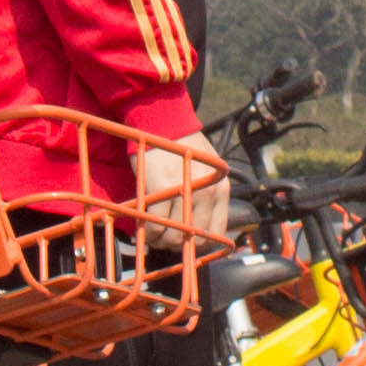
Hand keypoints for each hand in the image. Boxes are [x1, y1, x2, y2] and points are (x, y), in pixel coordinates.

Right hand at [135, 126, 234, 240]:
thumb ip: (207, 196)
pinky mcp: (160, 189)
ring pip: (173, 236)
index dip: (199, 243)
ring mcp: (184, 192)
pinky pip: (154, 225)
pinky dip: (148, 232)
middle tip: (165, 238)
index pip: (216, 232)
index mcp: (221, 189)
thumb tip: (197, 229)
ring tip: (154, 233)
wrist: (163, 121)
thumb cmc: (183, 147)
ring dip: (161, 240)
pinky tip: (145, 225)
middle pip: (194, 239)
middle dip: (178, 244)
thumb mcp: (207, 171)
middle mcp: (207, 193)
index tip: (186, 242)